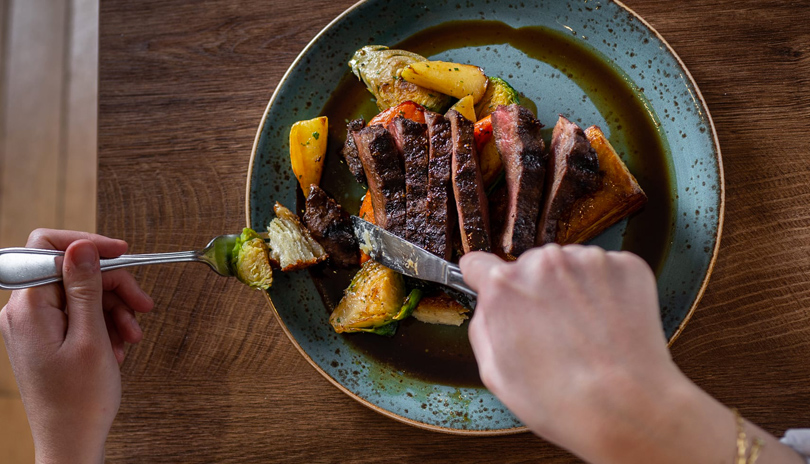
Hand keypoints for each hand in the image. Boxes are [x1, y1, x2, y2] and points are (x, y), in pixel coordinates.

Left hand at [0, 229, 153, 463]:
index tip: (122, 254)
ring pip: (81, 294)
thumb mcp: (91, 338)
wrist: (71, 442)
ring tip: (132, 336)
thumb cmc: (78, 401)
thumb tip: (81, 247)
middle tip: (142, 306)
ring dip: (113, 310)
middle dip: (112, 287)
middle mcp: (24, 312)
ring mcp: (34, 325)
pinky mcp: (46, 337)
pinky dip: (104, 325)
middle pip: (73, 273)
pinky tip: (118, 346)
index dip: (89, 246)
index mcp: (28, 307)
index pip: (50, 249)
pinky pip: (79, 315)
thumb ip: (85, 288)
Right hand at [461, 245, 802, 463]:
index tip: (495, 286)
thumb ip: (483, 325)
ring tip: (590, 334)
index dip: (488, 279)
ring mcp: (588, 261)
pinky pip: (607, 270)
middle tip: (555, 329)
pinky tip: (613, 328)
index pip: (481, 261)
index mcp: (505, 286)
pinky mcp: (627, 267)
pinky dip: (608, 291)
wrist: (627, 409)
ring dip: (575, 289)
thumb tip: (487, 302)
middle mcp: (545, 262)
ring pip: (572, 266)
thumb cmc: (558, 400)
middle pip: (532, 264)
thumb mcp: (494, 371)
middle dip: (537, 288)